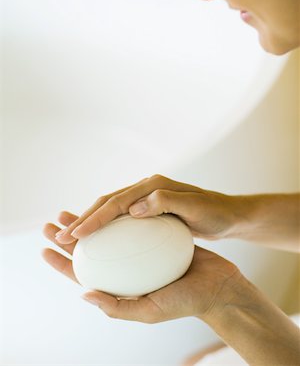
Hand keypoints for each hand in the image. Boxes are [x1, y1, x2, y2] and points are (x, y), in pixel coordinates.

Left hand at [42, 212, 239, 322]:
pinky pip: (131, 225)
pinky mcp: (154, 238)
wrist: (219, 286)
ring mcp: (140, 254)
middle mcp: (127, 269)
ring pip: (108, 234)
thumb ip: (117, 307)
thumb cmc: (187, 302)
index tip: (45, 246)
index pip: (84, 274)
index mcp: (122, 287)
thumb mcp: (151, 311)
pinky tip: (111, 205)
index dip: (62, 261)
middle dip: (70, 236)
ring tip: (72, 211)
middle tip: (52, 222)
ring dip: (90, 222)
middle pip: (92, 250)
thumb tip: (83, 294)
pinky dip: (118, 215)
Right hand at [55, 175, 237, 243]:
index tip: (76, 235)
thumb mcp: (196, 208)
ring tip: (70, 238)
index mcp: (152, 186)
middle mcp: (145, 188)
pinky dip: (104, 225)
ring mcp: (146, 197)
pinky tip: (97, 239)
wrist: (228, 214)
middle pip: (106, 202)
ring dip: (89, 222)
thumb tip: (134, 208)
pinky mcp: (149, 208)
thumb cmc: (215, 213)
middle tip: (60, 237)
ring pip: (110, 208)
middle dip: (82, 219)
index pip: (116, 202)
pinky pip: (119, 216)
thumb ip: (166, 203)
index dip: (94, 218)